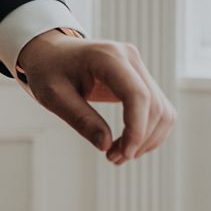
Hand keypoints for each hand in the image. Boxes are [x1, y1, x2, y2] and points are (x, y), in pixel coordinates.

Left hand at [16, 30, 176, 164]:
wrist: (51, 52)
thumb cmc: (49, 70)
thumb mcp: (54, 96)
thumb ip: (80, 118)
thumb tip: (106, 145)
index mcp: (108, 56)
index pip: (137, 94)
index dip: (137, 128)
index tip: (124, 153)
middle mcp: (130, 58)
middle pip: (154, 105)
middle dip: (139, 139)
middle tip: (113, 158)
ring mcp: (138, 67)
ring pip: (162, 110)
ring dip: (147, 139)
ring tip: (118, 155)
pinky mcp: (140, 79)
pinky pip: (157, 109)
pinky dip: (148, 131)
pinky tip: (127, 144)